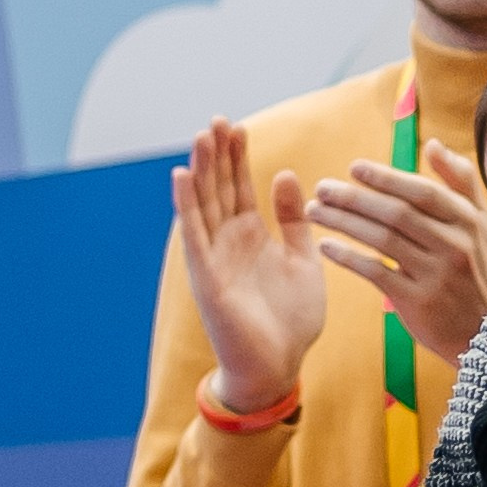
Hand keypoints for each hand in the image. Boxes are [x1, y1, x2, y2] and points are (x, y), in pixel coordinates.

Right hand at [172, 117, 324, 412]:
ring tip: (201, 136)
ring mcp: (214, 258)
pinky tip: (182, 176)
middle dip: (217, 155)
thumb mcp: (304, 260)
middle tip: (216, 120)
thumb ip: (293, 220)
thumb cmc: (291, 320)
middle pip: (218, 188)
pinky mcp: (206, 277)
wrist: (279, 366)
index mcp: (252, 236)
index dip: (237, 157)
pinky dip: (187, 206)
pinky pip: (194, 236)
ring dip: (200, 170)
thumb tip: (284, 175)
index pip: (240, 187)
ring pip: (203, 204)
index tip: (237, 126)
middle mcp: (228, 242)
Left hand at [308, 137, 486, 362]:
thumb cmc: (476, 272)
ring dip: (343, 223)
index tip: (353, 168)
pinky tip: (326, 247)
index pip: (422, 192)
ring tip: (315, 212)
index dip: (386, 178)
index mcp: (468, 222)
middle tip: (322, 189)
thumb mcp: (480, 225)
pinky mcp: (418, 302)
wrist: (485, 334)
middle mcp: (454, 246)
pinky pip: (376, 272)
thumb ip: (460, 182)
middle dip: (354, 198)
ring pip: (382, 240)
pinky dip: (348, 258)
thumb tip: (432, 145)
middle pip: (396, 213)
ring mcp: (436, 275)